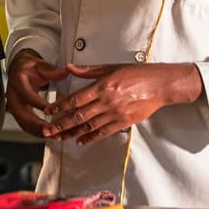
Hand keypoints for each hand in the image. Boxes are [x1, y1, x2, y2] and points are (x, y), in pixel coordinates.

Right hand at [5, 49, 68, 136]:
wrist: (19, 70)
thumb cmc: (29, 67)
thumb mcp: (40, 64)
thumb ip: (52, 70)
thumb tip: (65, 72)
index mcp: (17, 81)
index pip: (28, 95)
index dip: (39, 104)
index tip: (52, 111)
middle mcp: (13, 95)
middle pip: (23, 115)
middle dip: (38, 125)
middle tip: (52, 131)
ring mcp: (14, 106)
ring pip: (24, 123)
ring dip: (38, 131)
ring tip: (53, 136)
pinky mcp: (18, 113)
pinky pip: (26, 125)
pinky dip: (37, 131)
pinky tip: (49, 134)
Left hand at [43, 62, 202, 144]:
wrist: (160, 85)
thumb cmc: (136, 73)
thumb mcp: (110, 67)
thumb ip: (88, 71)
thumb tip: (68, 68)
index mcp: (102, 86)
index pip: (76, 99)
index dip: (60, 106)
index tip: (48, 111)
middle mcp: (107, 101)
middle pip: (79, 116)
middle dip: (61, 124)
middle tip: (47, 130)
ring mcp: (115, 114)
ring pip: (89, 126)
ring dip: (72, 133)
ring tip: (59, 137)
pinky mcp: (124, 122)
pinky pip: (103, 132)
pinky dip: (90, 138)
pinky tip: (80, 141)